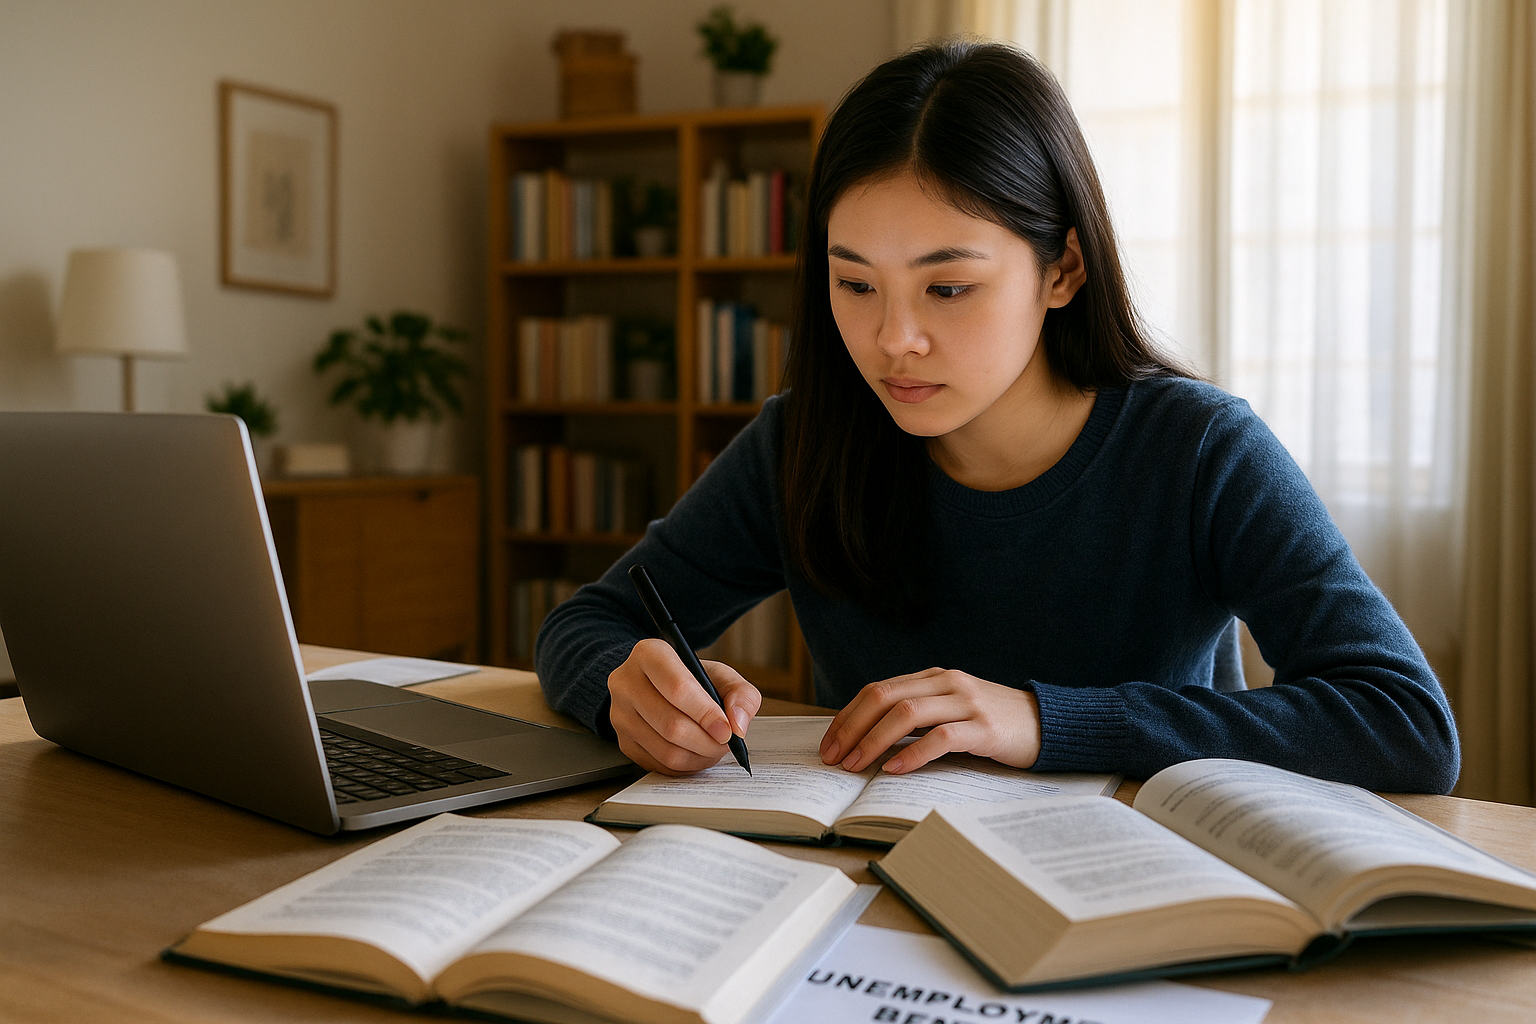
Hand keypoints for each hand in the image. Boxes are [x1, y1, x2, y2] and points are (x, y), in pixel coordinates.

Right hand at [608, 638, 761, 774]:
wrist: (657, 686)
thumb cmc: (690, 678)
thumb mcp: (720, 675)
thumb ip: (740, 693)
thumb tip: (738, 724)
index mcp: (649, 654)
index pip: (678, 688)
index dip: (706, 713)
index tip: (727, 729)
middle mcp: (626, 682)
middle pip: (671, 724)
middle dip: (707, 741)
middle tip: (726, 742)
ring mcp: (620, 714)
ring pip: (665, 750)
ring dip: (699, 756)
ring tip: (714, 748)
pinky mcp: (623, 741)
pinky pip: (658, 765)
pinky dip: (685, 765)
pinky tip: (697, 754)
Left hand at [818, 668, 1041, 773]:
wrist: (1046, 724)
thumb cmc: (991, 724)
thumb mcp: (950, 711)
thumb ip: (916, 716)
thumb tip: (866, 741)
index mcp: (932, 678)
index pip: (877, 691)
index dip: (847, 717)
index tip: (828, 744)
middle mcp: (946, 683)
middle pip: (884, 698)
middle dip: (852, 728)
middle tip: (833, 758)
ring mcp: (966, 702)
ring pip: (907, 714)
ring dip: (874, 741)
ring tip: (856, 766)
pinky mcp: (984, 728)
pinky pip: (941, 737)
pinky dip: (914, 753)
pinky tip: (896, 770)